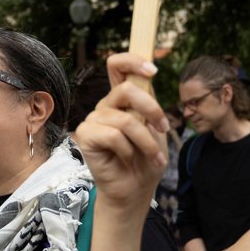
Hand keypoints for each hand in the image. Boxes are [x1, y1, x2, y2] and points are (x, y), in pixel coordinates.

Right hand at [75, 53, 168, 205]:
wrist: (134, 190)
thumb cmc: (145, 160)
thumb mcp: (155, 128)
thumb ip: (149, 104)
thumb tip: (147, 79)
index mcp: (121, 100)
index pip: (117, 65)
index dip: (133, 60)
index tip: (153, 71)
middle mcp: (106, 106)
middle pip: (126, 89)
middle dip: (152, 109)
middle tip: (165, 128)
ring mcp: (93, 120)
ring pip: (126, 120)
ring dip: (146, 141)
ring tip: (155, 157)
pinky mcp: (85, 136)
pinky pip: (113, 136)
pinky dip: (128, 150)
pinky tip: (128, 160)